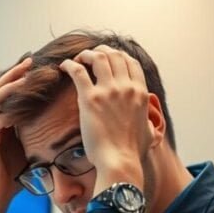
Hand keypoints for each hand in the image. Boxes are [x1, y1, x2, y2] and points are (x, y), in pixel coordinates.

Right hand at [0, 58, 31, 212]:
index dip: (20, 75)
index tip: (37, 63)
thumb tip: (63, 123)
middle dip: (14, 72)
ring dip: (10, 85)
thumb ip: (37, 133)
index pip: (9, 90)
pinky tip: (22, 107)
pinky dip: (9, 112)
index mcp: (2, 121)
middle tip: (30, 59)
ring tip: (25, 75)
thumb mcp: (29, 148)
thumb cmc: (13, 175)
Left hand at [58, 46, 148, 194]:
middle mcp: (126, 87)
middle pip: (115, 55)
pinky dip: (71, 65)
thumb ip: (148, 120)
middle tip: (91, 56)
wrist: (119, 161)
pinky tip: (65, 66)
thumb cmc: (132, 152)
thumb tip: (149, 120)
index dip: (119, 55)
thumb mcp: (149, 131)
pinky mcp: (90, 99)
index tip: (109, 57)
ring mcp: (108, 91)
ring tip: (78, 59)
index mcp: (140, 92)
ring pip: (98, 57)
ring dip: (86, 54)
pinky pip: (78, 72)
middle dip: (102, 50)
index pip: (131, 62)